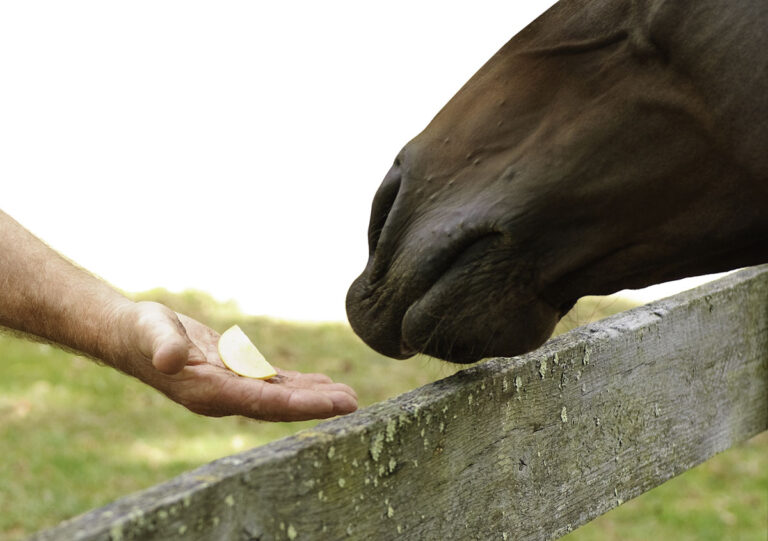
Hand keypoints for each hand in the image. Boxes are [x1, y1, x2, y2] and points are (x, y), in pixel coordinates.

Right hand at [112, 301, 357, 420]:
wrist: (132, 336)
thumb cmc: (141, 333)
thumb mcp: (150, 333)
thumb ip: (163, 347)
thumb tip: (170, 360)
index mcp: (209, 392)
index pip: (262, 402)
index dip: (299, 404)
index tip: (331, 405)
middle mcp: (225, 396)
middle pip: (278, 405)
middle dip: (315, 406)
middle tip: (351, 404)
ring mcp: (231, 388)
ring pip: (280, 396)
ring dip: (313, 398)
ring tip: (347, 398)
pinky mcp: (234, 375)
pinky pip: (273, 384)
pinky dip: (298, 386)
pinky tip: (321, 385)